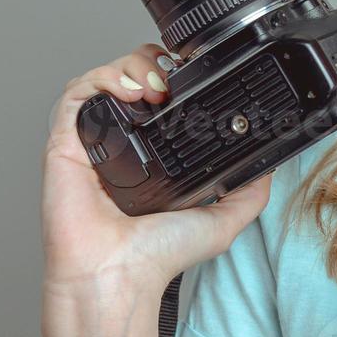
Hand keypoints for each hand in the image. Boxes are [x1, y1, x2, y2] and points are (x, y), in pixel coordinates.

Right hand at [42, 44, 271, 297]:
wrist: (122, 276)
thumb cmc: (159, 256)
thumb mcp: (224, 218)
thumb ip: (249, 190)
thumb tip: (270, 165)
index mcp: (151, 154)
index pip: (159, 95)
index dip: (175, 74)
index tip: (195, 74)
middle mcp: (120, 143)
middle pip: (131, 75)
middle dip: (155, 61)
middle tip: (176, 76)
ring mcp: (92, 141)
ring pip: (103, 77)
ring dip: (132, 64)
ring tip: (156, 84)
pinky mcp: (65, 144)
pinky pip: (75, 94)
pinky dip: (103, 78)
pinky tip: (132, 90)